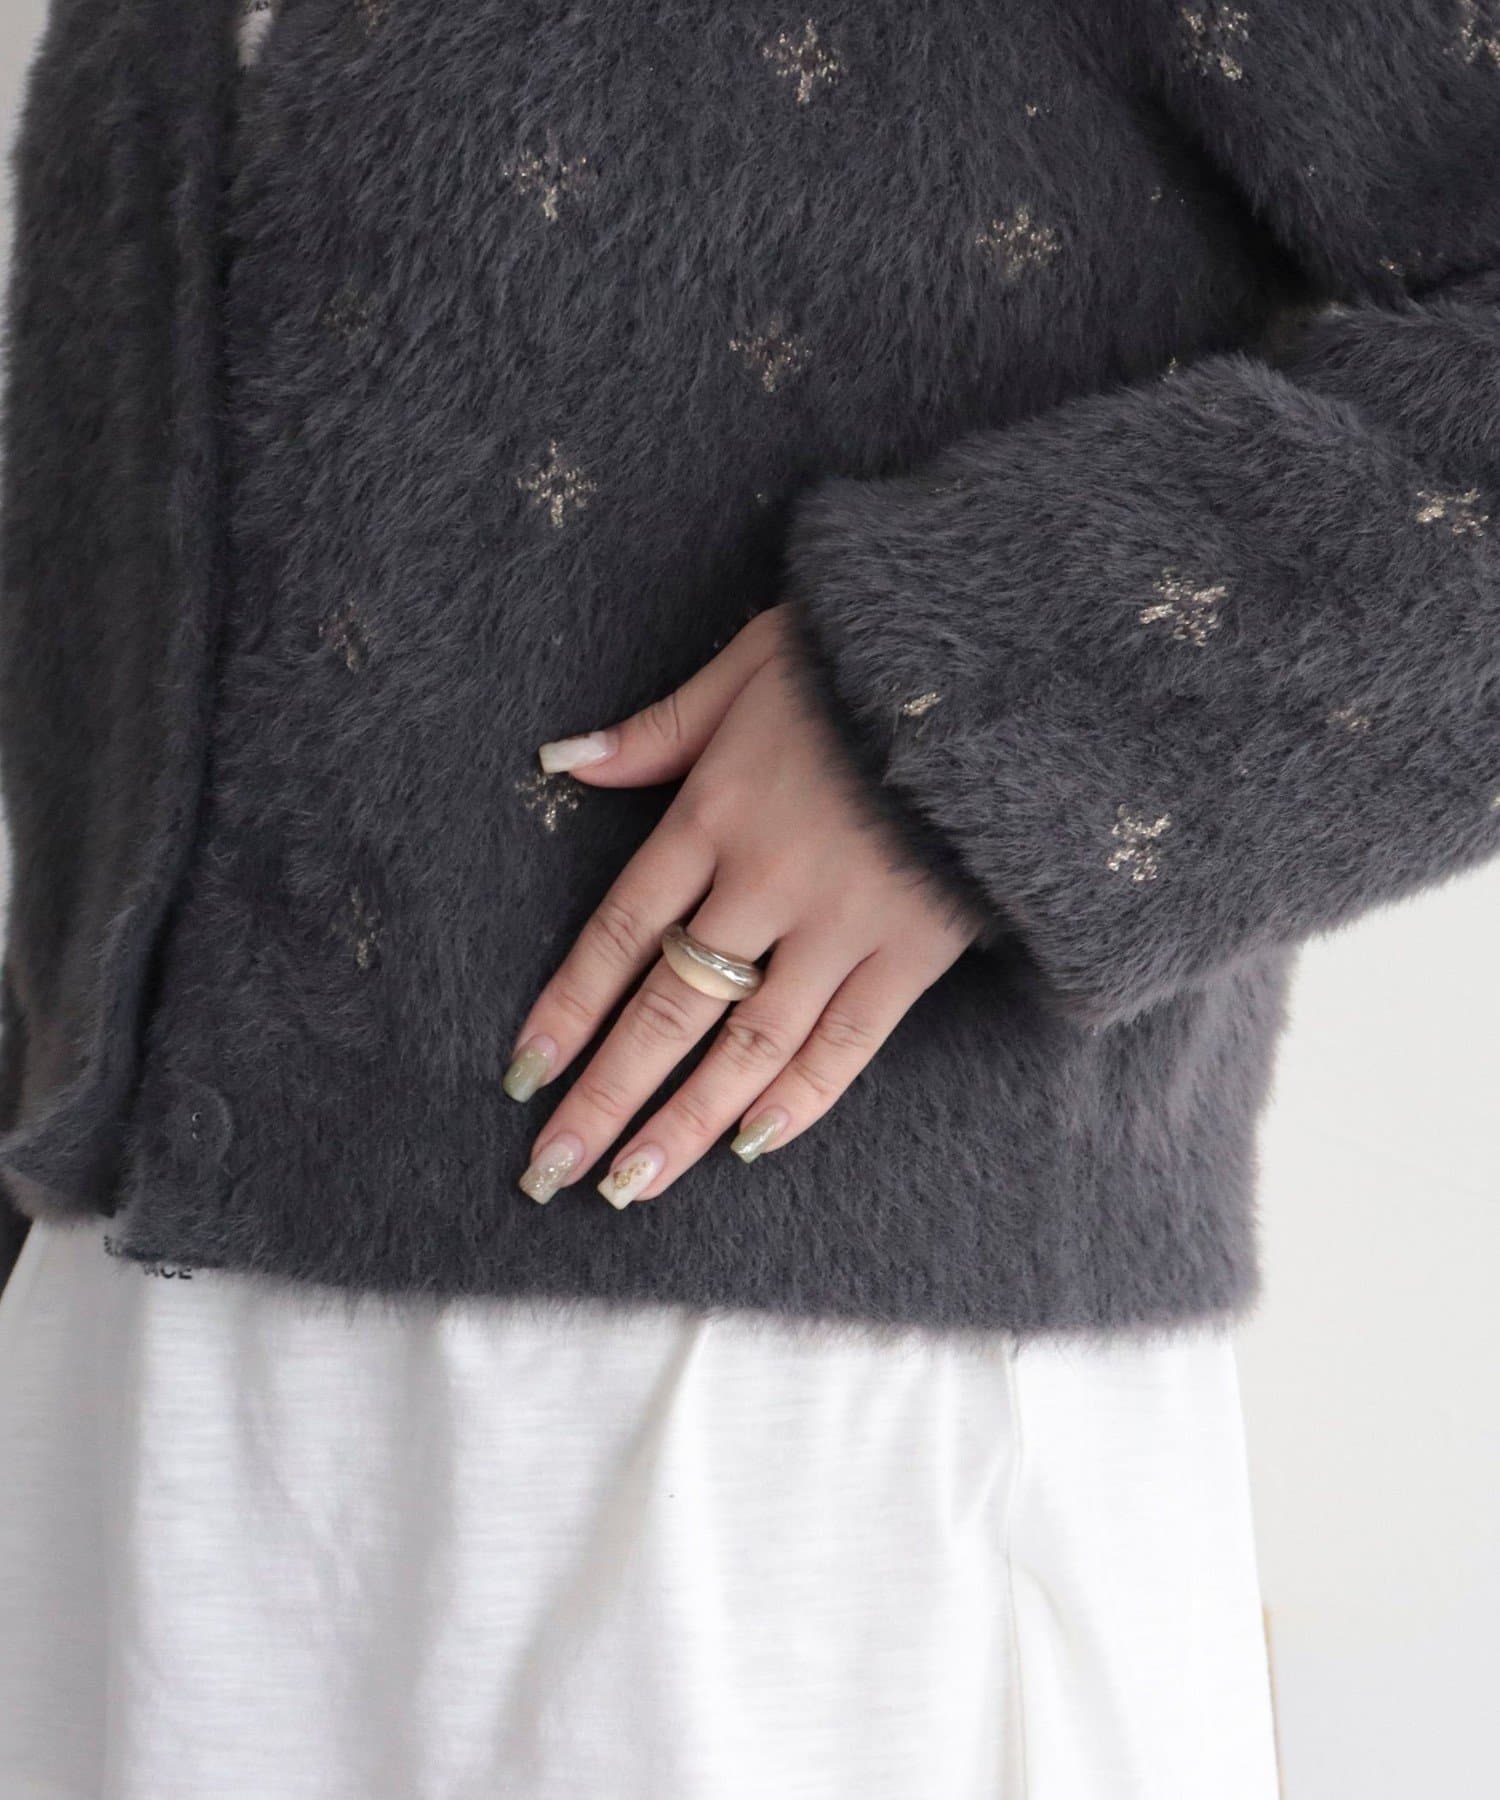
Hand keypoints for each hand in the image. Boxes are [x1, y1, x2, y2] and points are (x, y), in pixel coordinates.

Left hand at [505, 605, 979, 1205]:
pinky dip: (798, 1099)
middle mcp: (764, 882)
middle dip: (606, 1097)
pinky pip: (847, 1043)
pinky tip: (749, 1144)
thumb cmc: (859, 662)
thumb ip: (654, 731)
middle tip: (552, 1171)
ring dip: (683, 1122)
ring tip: (630, 1187)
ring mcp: (841, 924)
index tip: (522, 1075)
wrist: (997, 674)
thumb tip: (558, 762)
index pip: (619, 933)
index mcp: (713, 814)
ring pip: (748, 1045)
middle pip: (668, 1009)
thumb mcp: (744, 668)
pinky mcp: (913, 950)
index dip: (567, 1010)